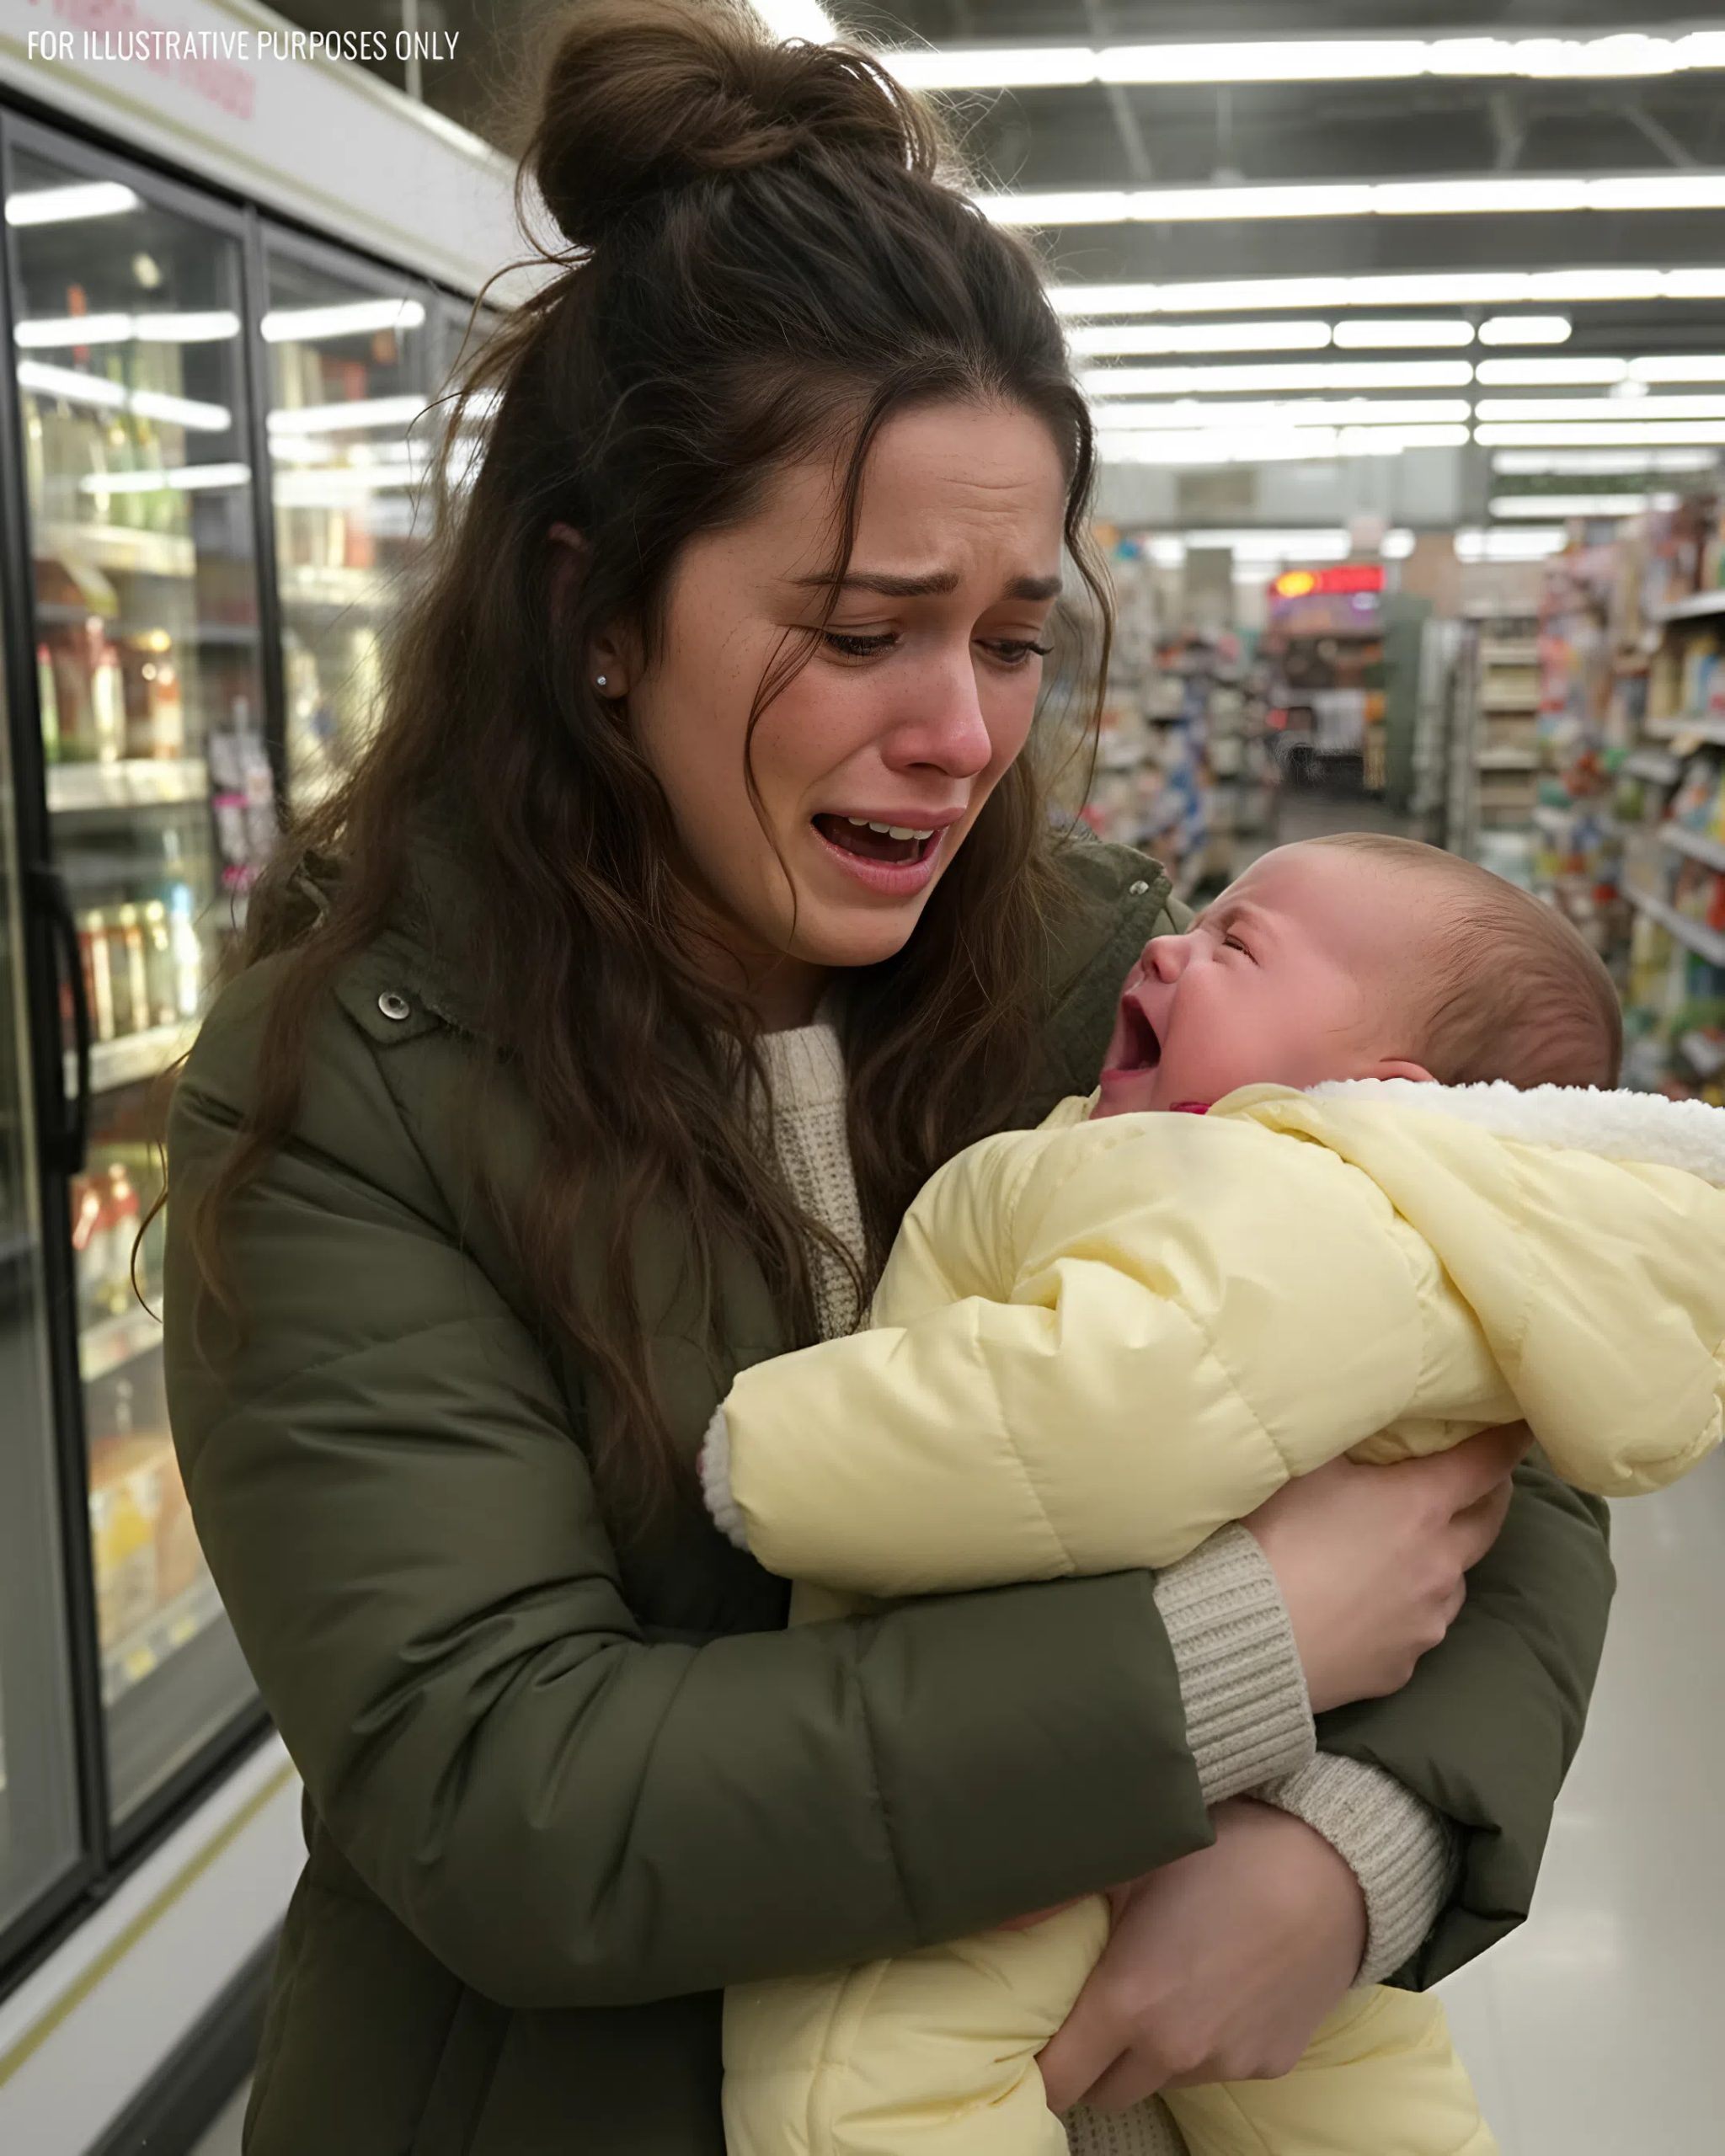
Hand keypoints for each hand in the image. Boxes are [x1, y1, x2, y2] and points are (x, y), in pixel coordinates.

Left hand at [1036, 1799, 1364, 2112]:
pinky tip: (1216, 1983)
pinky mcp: (1268, 2065)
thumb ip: (1056, 1893)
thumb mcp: (1133, 1857)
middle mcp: (1173, 2051)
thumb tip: (987, 1914)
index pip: (1057, 2080)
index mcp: (1127, 2005)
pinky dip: (1206, 2042)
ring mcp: (1225, 2065)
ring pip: (1162, 2079)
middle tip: (1093, 2005)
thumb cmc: (1223, 1852)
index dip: (1038, 2067)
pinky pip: (1217, 2068)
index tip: (1031, 2042)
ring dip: (1150, 2051)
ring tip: (1163, 1980)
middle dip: (1091, 2061)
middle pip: (1105, 2090)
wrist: (1332, 1868)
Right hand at [1244, 1423, 1531, 1713]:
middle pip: (1489, 1521)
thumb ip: (1350, 1440)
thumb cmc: (1274, 1538)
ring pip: (1454, 1580)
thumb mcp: (1307, 1465)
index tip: (1518, 1424)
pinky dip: (1406, 1610)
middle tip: (1473, 1477)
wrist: (1247, 1637)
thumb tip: (1370, 1418)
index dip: (1506, 1439)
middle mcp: (1440, 1564)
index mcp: (1421, 1507)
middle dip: (1489, 1493)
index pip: (1487, 1463)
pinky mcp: (1404, 1666)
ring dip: (1442, 1558)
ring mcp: (1427, 1621)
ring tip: (1403, 1550)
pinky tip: (1367, 1605)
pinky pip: (1418, 1628)